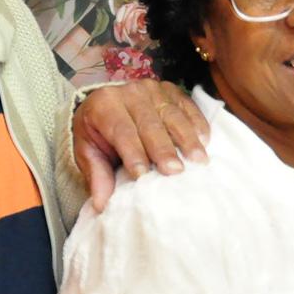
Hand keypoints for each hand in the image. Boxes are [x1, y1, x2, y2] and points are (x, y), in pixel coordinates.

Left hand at [72, 81, 208, 212]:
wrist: (105, 104)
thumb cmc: (97, 132)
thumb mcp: (87, 152)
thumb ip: (97, 175)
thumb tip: (102, 204)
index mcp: (104, 105)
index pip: (121, 131)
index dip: (132, 153)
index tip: (143, 175)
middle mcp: (129, 92)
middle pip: (149, 123)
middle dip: (163, 148)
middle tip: (175, 171)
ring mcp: (152, 89)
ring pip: (172, 114)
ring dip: (187, 138)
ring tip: (198, 159)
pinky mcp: (170, 90)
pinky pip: (187, 105)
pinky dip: (197, 122)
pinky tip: (205, 140)